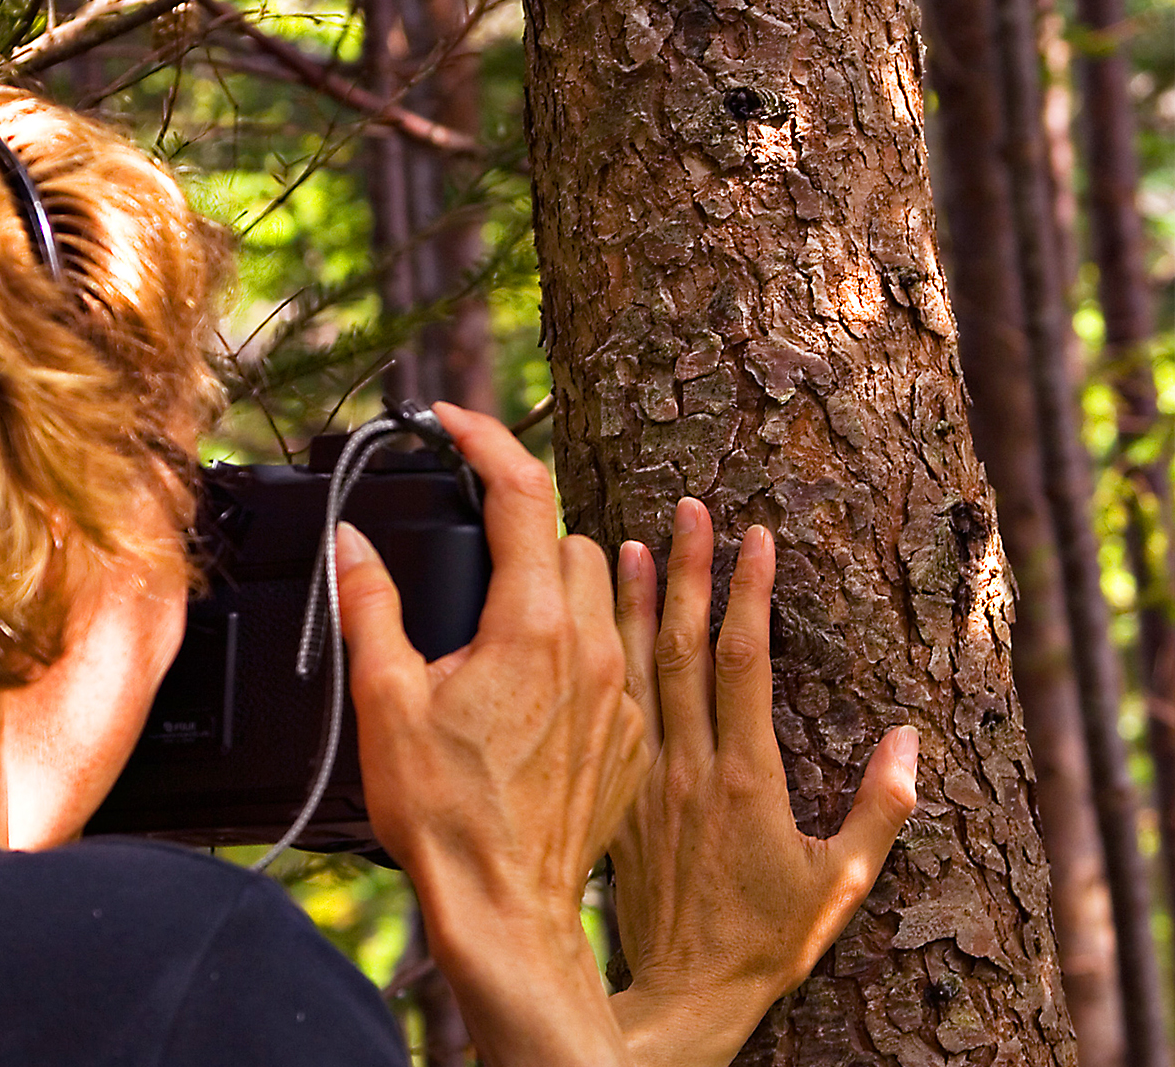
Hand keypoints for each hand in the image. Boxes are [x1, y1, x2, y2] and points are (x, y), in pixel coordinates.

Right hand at [337, 402, 646, 1066]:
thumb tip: (353, 542)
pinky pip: (617, 656)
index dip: (486, 439)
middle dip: (518, 528)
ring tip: (501, 622)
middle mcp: (594, 647)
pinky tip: (535, 688)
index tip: (452, 422)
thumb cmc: (446, 815)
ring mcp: (623, 693)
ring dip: (556, 584)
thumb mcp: (387, 702)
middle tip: (465, 555)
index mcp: (533, 626)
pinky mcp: (634, 736)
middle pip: (569, 538)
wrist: (506, 910)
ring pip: (603, 594)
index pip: (522, 492)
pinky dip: (580, 645)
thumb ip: (372, 607)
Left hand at [608, 499, 917, 1066]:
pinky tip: (589, 624)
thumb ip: (881, 809)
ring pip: (633, 673)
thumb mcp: (844, 882)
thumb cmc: (769, 941)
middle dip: (687, 572)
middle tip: (689, 509)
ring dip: (630, 604)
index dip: (747, 593)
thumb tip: (911, 739)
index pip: (745, 662)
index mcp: (746, 778)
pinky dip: (597, 660)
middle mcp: (688, 766)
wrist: (684, 992)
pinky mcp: (613, 795)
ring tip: (625, 542)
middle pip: (683, 649)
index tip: (753, 535)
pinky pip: (605, 714)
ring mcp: (644, 779)